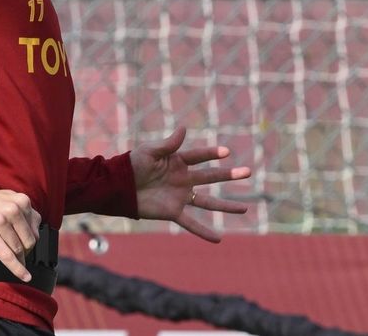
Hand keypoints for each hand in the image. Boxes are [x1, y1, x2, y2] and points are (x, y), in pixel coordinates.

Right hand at [0, 189, 41, 281]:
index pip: (35, 229)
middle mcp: (13, 209)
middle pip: (29, 241)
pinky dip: (17, 269)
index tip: (26, 246)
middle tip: (19, 254)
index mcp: (21, 201)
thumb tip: (36, 230)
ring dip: (20, 260)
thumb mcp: (9, 198)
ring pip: (18, 250)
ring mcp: (1, 221)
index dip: (32, 241)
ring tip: (17, 262)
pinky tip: (25, 276)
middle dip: (26, 251)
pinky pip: (7, 256)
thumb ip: (24, 211)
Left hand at [130, 127, 251, 242]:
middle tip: (248, 172)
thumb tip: (184, 128)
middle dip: (230, 175)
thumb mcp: (150, 152)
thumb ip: (168, 144)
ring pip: (208, 202)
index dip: (212, 153)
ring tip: (245, 209)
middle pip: (211, 177)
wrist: (119, 187)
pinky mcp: (173, 211)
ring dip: (226, 206)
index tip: (226, 152)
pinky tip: (219, 239)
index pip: (199, 156)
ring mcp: (180, 196)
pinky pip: (191, 223)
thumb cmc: (132, 165)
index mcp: (178, 161)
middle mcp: (183, 179)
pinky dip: (204, 231)